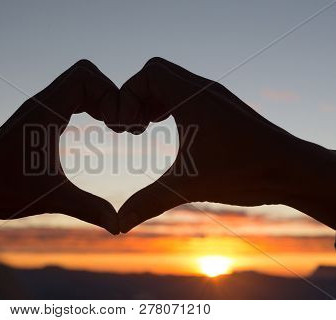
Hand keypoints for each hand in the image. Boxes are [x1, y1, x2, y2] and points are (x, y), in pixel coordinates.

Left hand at [0, 60, 119, 233]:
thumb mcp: (52, 198)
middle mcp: (40, 103)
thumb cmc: (2, 191)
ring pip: (77, 84)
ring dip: (98, 100)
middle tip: (119, 124)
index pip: (85, 77)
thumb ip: (88, 208)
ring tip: (112, 126)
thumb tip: (119, 225)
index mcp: (44, 111)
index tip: (118, 126)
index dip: (109, 94)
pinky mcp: (37, 119)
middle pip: (85, 75)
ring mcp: (38, 109)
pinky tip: (94, 129)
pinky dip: (87, 106)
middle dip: (108, 94)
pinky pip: (69, 98)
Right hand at [118, 57, 335, 231]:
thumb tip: (120, 223)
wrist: (292, 170)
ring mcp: (213, 96)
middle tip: (134, 129)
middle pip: (155, 73)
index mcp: (193, 97)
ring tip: (144, 129)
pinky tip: (166, 129)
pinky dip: (167, 105)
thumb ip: (148, 201)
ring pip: (170, 81)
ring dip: (151, 101)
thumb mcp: (188, 186)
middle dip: (136, 98)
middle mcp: (203, 89)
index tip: (128, 129)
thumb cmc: (245, 172)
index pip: (149, 73)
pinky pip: (184, 92)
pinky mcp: (219, 107)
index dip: (128, 97)